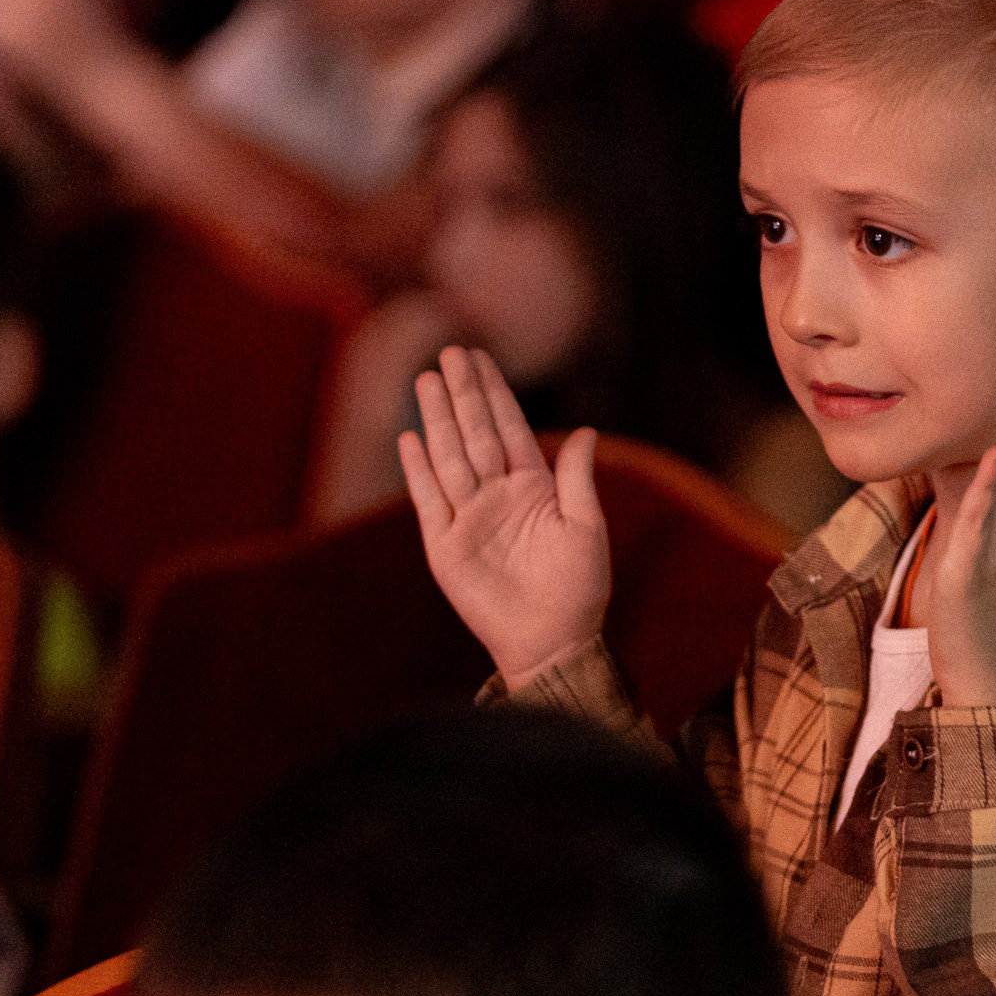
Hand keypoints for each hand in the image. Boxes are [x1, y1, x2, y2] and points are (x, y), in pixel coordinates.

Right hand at [399, 348, 610, 688]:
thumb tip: (585, 431)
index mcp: (533, 488)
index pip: (508, 428)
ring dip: (438, 420)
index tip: (479, 357)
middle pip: (475, 434)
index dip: (494, 393)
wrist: (552, 642)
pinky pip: (429, 501)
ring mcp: (469, 519)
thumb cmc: (578, 589)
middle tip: (449, 353)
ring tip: (426, 381)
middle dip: (462, 394)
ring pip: (450, 457)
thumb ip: (577, 478)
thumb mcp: (586, 527)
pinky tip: (410, 439)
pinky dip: (418, 471)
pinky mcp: (446, 547)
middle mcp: (496, 496)